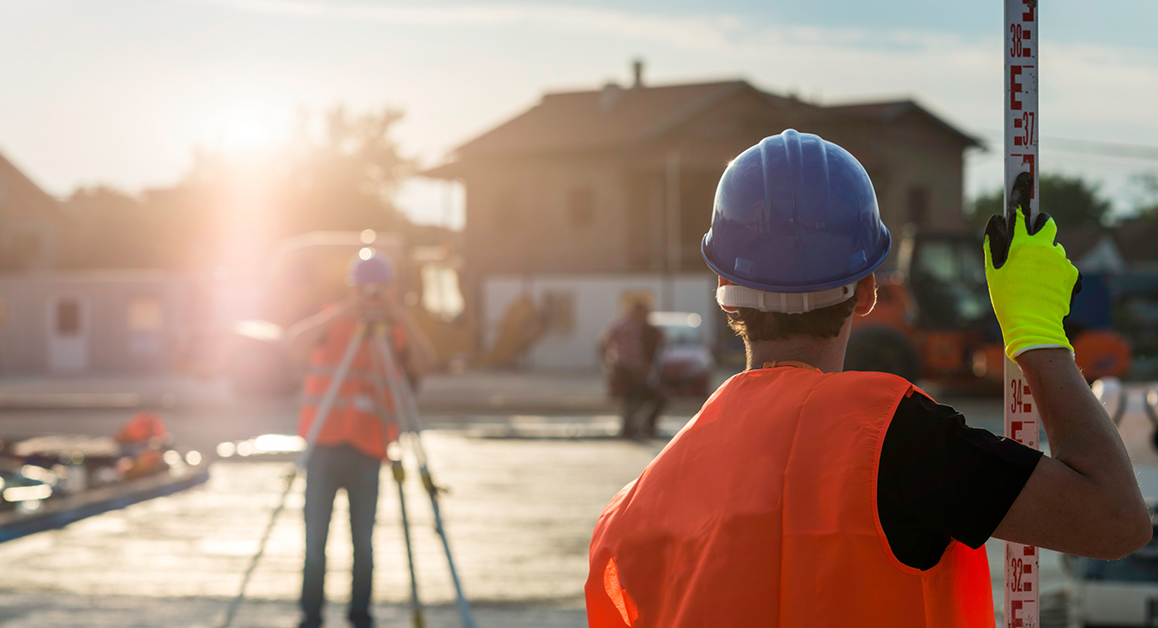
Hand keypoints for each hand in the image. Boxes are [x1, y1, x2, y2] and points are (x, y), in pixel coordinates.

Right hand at [984, 172, 1081, 359]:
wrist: (1033, 324)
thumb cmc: (1007, 299)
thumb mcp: (993, 271)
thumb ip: (994, 243)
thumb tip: (997, 221)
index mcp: (1022, 244)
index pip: (1021, 211)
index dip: (1021, 192)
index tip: (1024, 177)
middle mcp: (1045, 247)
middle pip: (1047, 223)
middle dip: (1040, 224)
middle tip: (1030, 240)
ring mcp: (1061, 260)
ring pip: (1054, 247)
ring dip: (1046, 254)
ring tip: (1034, 276)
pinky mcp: (1072, 273)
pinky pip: (1063, 265)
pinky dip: (1055, 271)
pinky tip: (1045, 287)